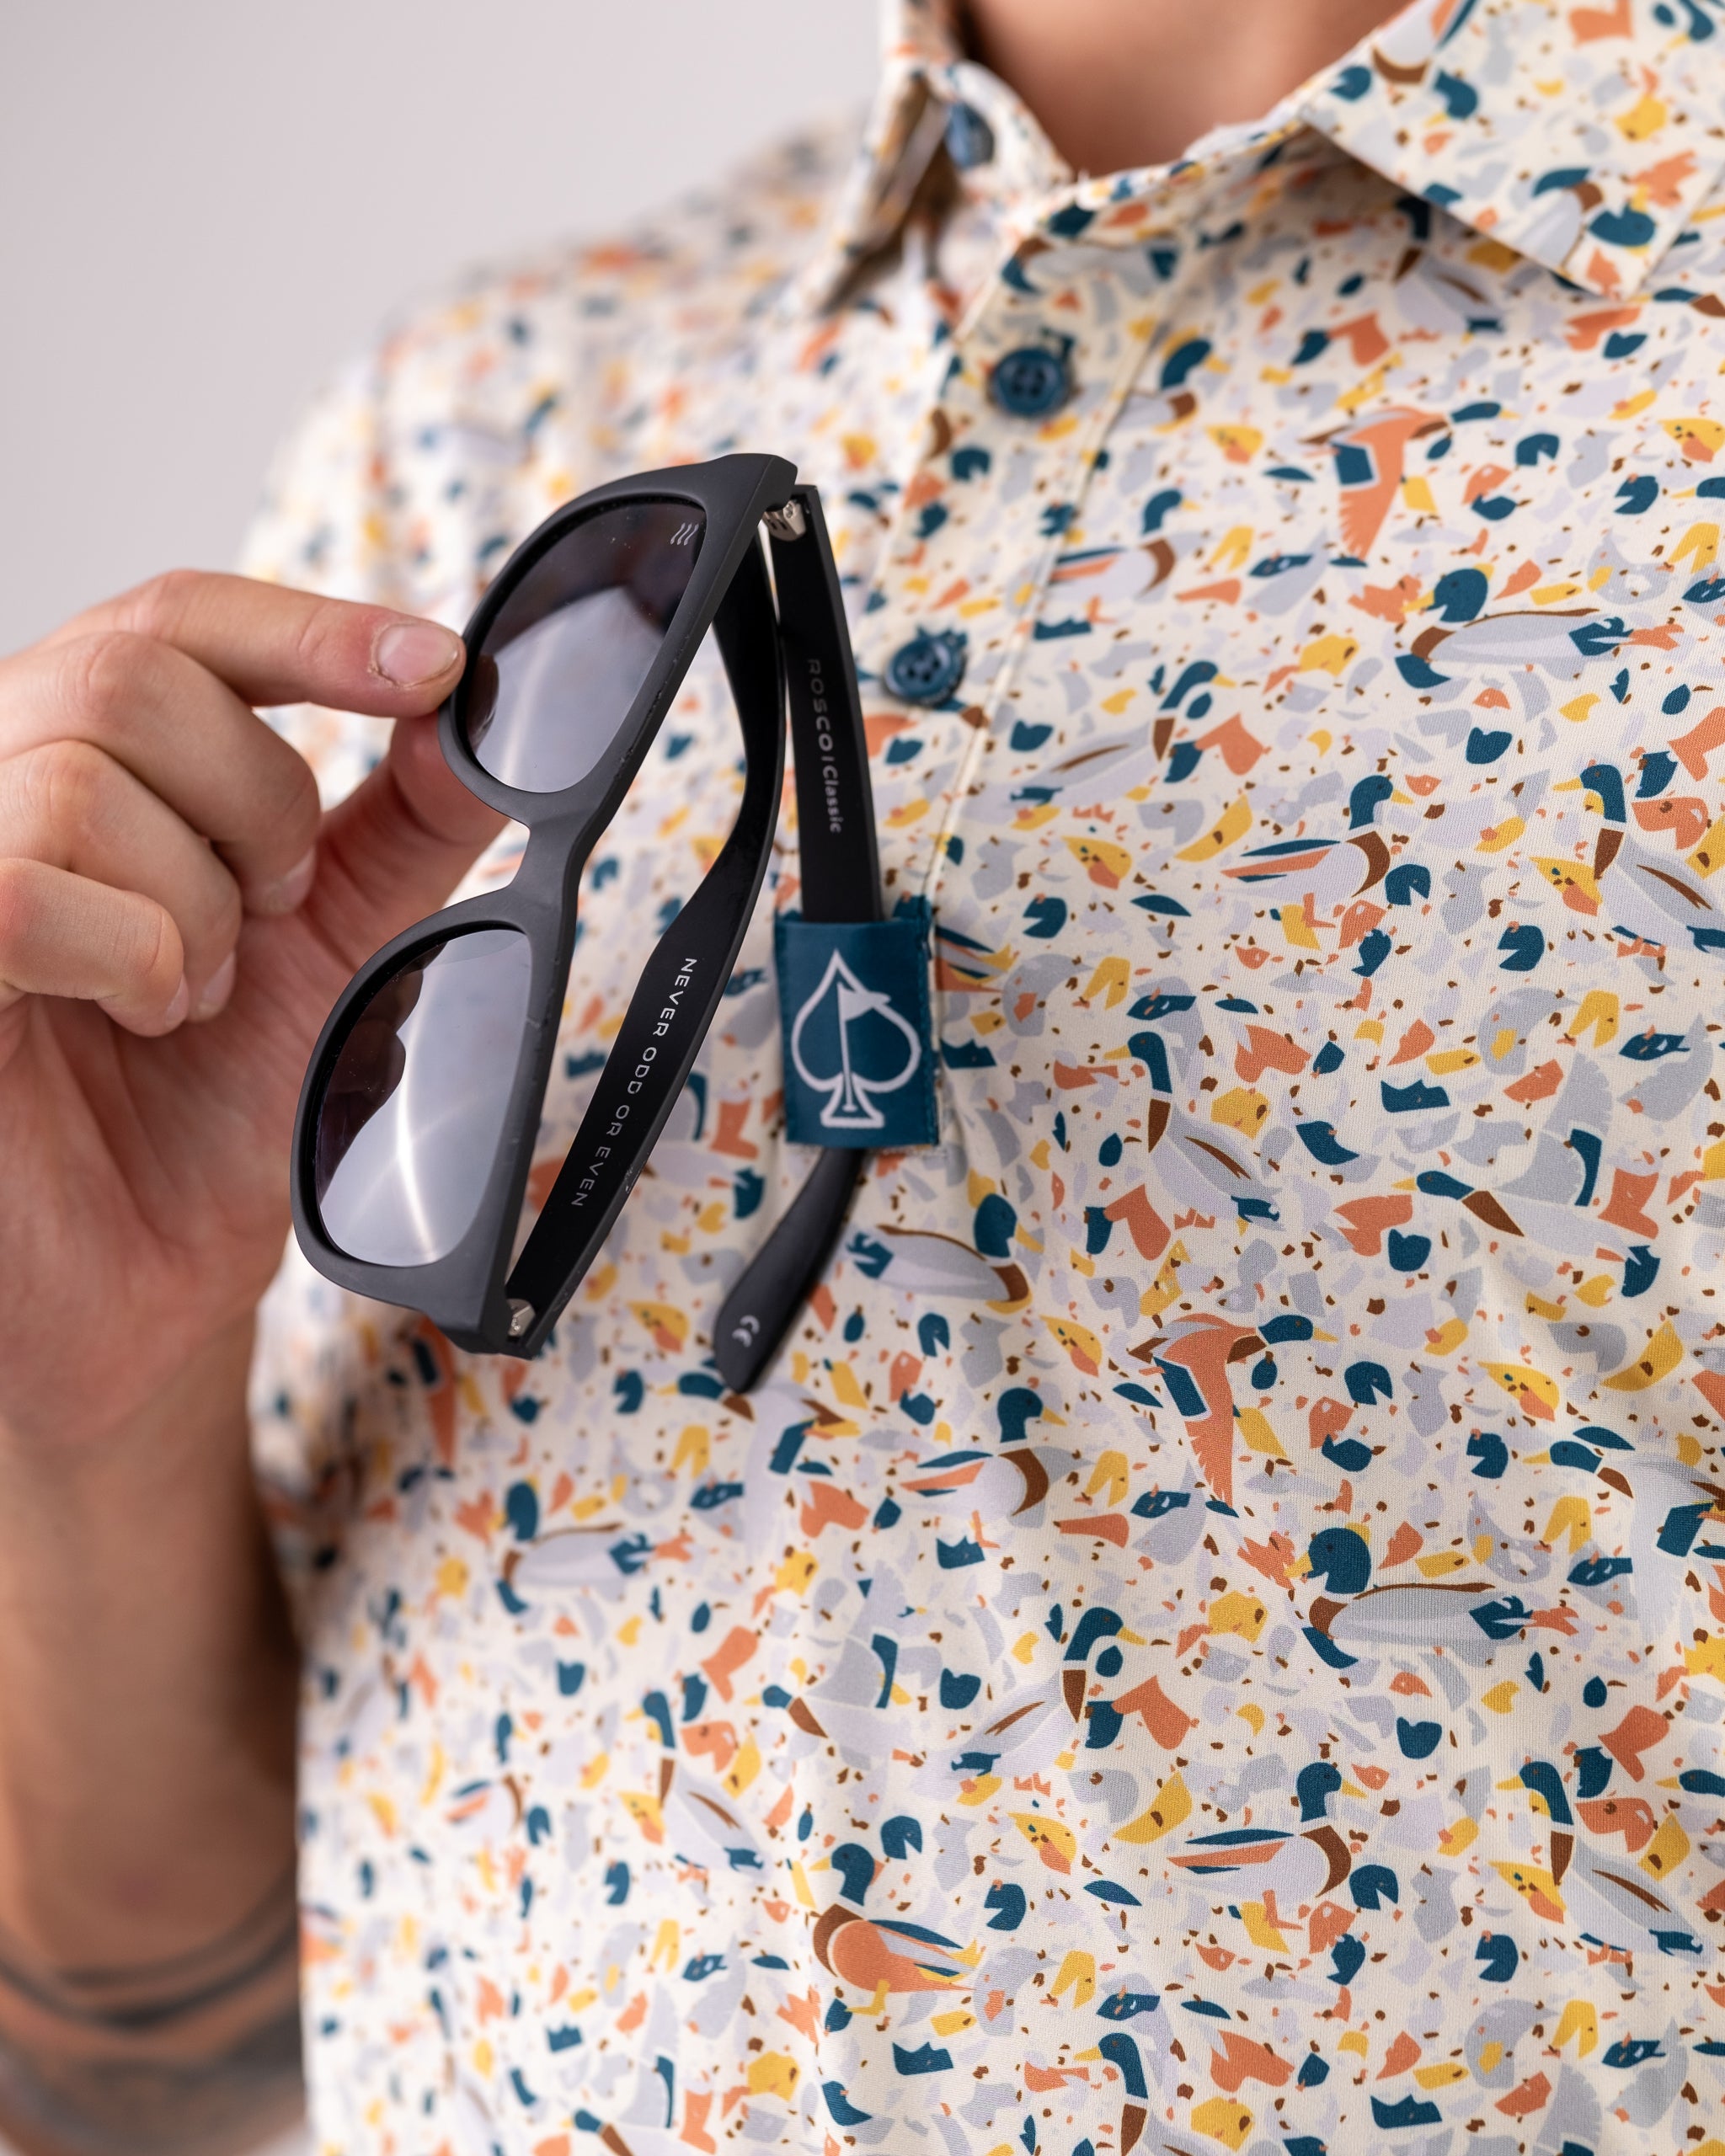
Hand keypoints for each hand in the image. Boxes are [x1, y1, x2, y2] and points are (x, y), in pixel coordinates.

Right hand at [0, 570, 502, 1448]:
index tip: (438, 668)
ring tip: (191, 994)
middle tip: (270, 912)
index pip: (181, 619)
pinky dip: (125, 958)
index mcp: (91, 752)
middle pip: (132, 672)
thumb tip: (486, 714)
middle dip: (252, 803)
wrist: (152, 1285)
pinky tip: (138, 1014)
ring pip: (80, 781)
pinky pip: (20, 896)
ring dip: (190, 908)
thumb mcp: (339, 944)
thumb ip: (403, 827)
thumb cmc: (217, 1110)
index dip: (311, 627)